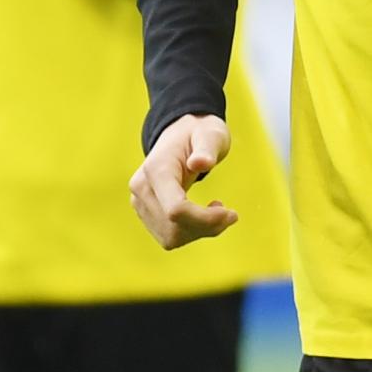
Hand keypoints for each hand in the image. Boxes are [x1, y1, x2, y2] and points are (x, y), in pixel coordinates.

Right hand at [128, 114, 238, 248]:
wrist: (180, 133)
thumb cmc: (199, 133)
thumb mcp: (210, 134)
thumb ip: (207, 148)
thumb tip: (201, 163)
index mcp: (156, 169)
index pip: (175, 210)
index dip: (205, 219)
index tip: (231, 213)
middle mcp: (141, 188)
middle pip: (173, 228)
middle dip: (206, 227)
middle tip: (230, 214)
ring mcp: (140, 203)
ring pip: (170, 238)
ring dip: (200, 232)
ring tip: (218, 211)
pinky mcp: (146, 213)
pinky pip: (169, 236)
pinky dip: (192, 232)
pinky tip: (204, 215)